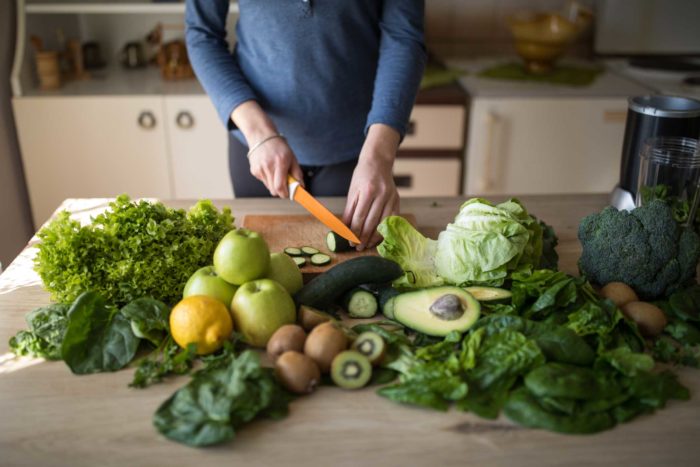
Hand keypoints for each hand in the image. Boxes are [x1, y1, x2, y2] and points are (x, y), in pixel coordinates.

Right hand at [231, 100, 303, 197]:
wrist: (261, 136)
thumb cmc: (279, 147)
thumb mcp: (292, 157)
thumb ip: (297, 173)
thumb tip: (301, 187)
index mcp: (280, 163)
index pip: (280, 187)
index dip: (285, 194)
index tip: (289, 194)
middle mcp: (268, 167)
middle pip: (274, 190)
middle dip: (281, 190)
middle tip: (285, 184)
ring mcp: (259, 169)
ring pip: (269, 187)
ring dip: (274, 184)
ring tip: (276, 172)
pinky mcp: (254, 171)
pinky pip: (264, 181)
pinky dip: (268, 178)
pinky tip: (269, 168)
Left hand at [343, 124, 400, 250]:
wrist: (378, 162)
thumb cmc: (362, 176)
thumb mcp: (352, 191)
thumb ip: (350, 210)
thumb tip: (345, 228)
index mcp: (367, 190)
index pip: (359, 217)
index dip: (354, 231)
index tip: (350, 241)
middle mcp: (381, 194)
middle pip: (371, 222)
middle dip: (363, 237)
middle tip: (357, 248)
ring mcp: (391, 197)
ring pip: (383, 223)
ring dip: (374, 237)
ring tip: (367, 245)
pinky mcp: (397, 200)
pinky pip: (392, 220)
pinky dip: (385, 230)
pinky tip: (378, 237)